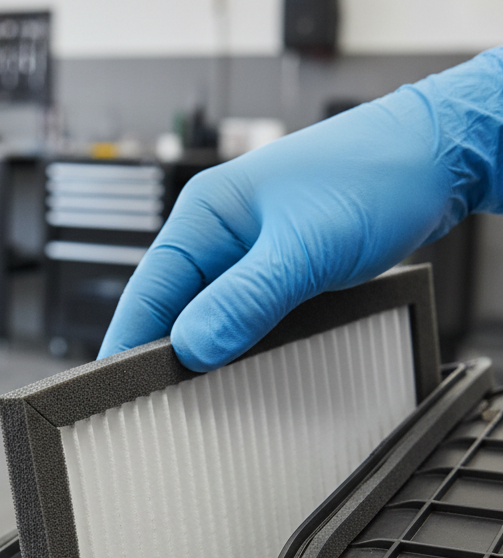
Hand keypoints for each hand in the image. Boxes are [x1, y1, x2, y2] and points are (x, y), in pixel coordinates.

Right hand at [100, 48, 502, 370]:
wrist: (441, 156)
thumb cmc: (378, 176)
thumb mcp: (304, 248)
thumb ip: (245, 300)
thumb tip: (194, 347)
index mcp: (205, 214)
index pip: (147, 291)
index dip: (128, 341)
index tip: (116, 386)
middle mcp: (219, 231)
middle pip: (171, 305)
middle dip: (164, 351)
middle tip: (157, 402)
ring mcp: (247, 249)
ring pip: (207, 310)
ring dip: (204, 346)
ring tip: (195, 390)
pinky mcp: (276, 264)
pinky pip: (241, 310)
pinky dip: (237, 337)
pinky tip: (242, 360)